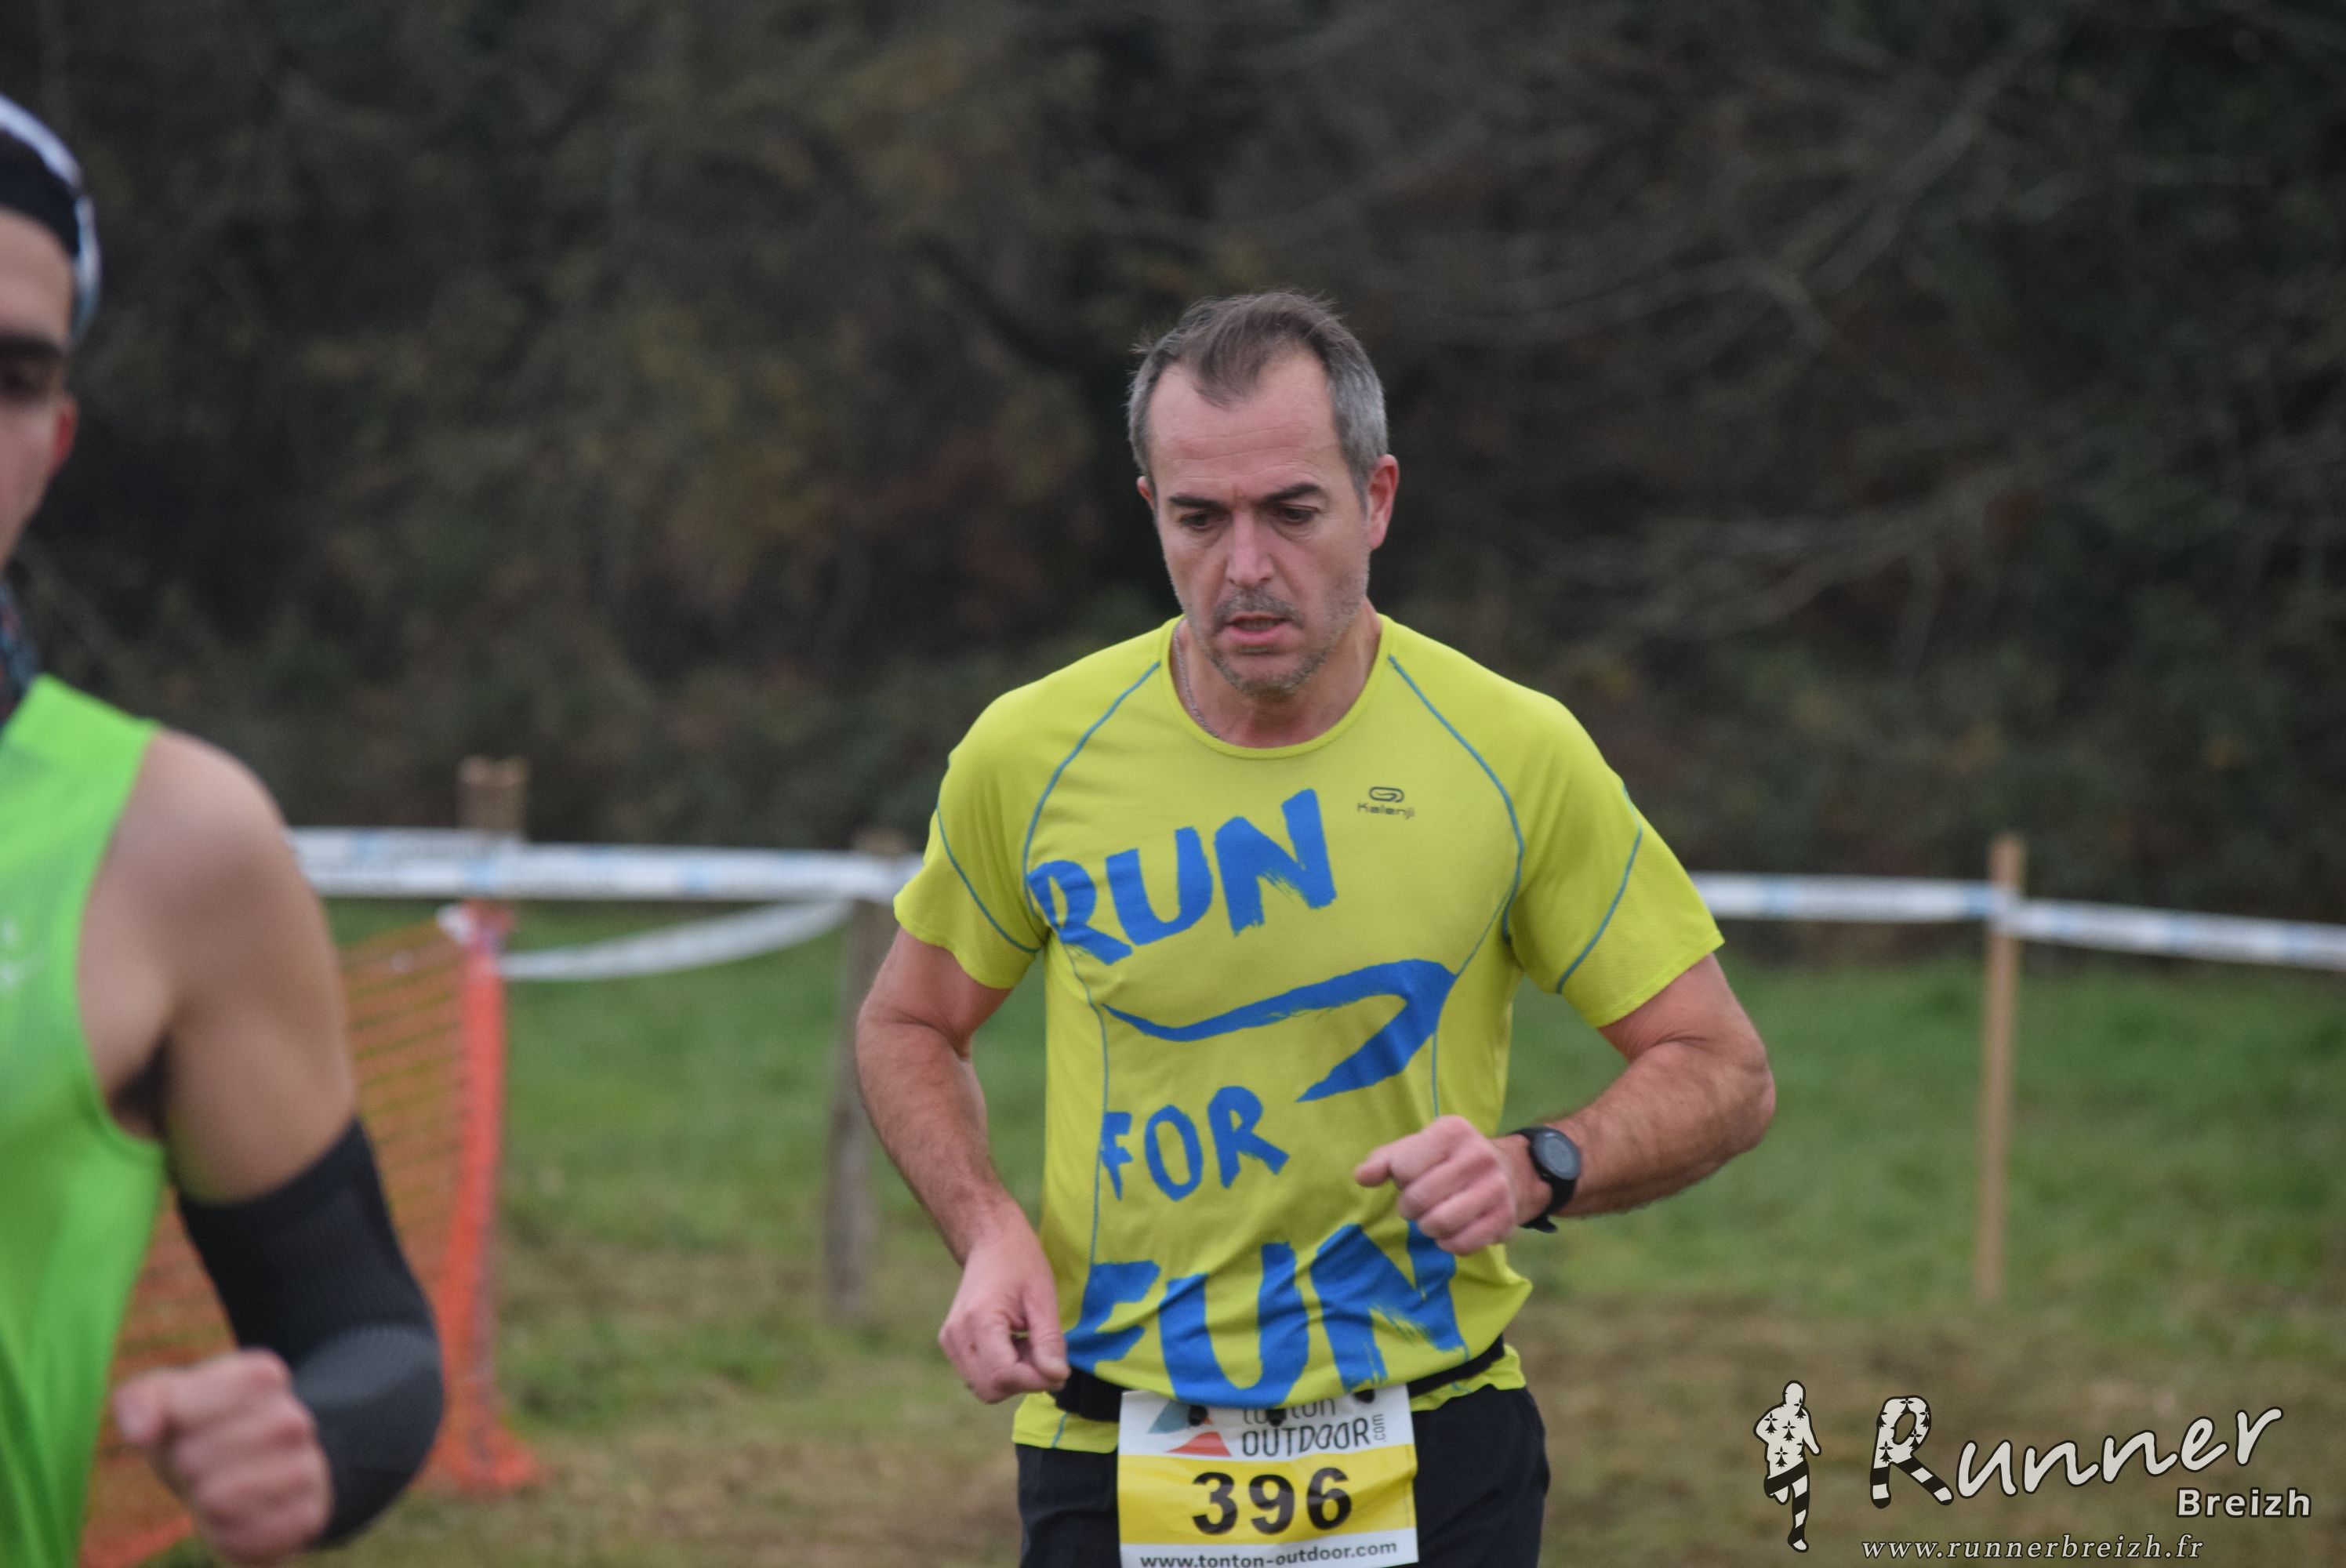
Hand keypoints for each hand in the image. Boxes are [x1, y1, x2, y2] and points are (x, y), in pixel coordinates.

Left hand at [114, 1350, 330, 1565]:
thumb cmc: (196, 1432)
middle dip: (182, 1467)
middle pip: (193, 1458)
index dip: (172, 1422)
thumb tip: (141, 1432)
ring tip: (216, 1488)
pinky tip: (236, 1516)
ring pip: (218, 1499)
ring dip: (203, 1503)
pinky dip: (225, 1534)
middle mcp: (294, 1419)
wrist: (250, 1473)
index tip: (186, 1424)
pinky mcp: (306, 1516)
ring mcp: (307, 1468)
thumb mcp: (165, 1404)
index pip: (187, 1404)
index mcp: (263, 1376)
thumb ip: (140, 1401)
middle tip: (199, 1463)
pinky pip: (240, 1537)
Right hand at [939, 1213, 1069, 1402]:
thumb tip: (1057, 1377)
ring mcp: (950, 1341)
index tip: (1060, 1369)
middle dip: (1024, 1381)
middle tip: (1045, 1353)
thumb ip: (1049, 1341)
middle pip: (991, 1389)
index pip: (1003, 1375)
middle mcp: (956, 1335)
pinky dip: (1002, 1370)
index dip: (1035, 1381)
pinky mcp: (951, 1344)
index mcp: (978, 1320)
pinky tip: (1015, 1343)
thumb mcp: (1043, 1298)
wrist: (990, 1241)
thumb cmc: (1020, 1262)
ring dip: (1014, 1377)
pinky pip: (978, 1376)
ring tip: (1029, 1343)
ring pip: (984, 1387)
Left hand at [1354, 1114, 1538, 1255]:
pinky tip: (1451, 1231)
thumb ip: (1385, 1159)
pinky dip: (1447, 1243)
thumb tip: (1361, 1176)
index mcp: (1452, 1131)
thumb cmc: (1450, 1160)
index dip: (1399, 1179)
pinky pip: (1460, 1245)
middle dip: (1409, 1208)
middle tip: (1417, 1204)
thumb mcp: (1418, 1148)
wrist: (1511, 1171)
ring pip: (1439, 1224)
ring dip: (1427, 1227)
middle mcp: (1478, 1156)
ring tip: (1432, 1218)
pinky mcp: (1504, 1219)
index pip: (1403, 1166)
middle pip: (1419, 1198)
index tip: (1410, 1178)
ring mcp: (1495, 1188)